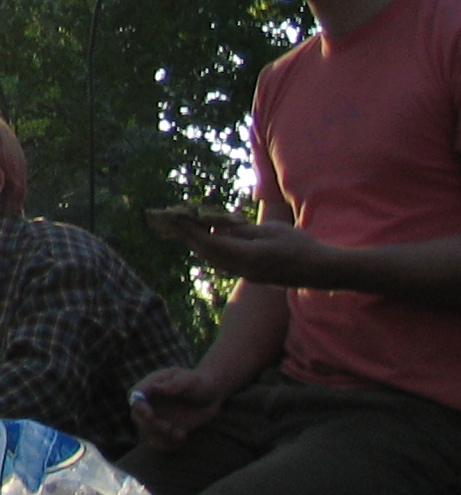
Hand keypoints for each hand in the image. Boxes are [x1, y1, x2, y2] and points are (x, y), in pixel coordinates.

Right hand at [130, 364, 228, 451]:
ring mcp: (156, 418)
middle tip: (169, 427)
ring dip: (162, 438)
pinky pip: (158, 442)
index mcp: (150, 386)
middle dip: (151, 426)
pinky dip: (168, 445)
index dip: (139, 407)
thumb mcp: (190, 381)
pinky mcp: (164, 430)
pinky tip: (182, 438)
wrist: (211, 395)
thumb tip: (154, 388)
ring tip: (181, 434)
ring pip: (147, 433)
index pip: (135, 396)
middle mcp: (149, 403)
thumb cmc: (200, 382)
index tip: (151, 416)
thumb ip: (174, 385)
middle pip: (138, 417)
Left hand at [157, 214, 339, 288]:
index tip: (176, 216)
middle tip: (173, 222)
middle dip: (189, 237)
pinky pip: (225, 264)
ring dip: (199, 245)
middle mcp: (243, 270)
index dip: (191, 229)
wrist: (322, 271)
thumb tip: (219, 224)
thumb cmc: (301, 246)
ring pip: (215, 261)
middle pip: (208, 253)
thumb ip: (243, 230)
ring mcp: (248, 276)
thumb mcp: (271, 231)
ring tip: (186, 230)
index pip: (211, 242)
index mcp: (247, 256)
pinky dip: (214, 251)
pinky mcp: (253, 277)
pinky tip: (210, 241)